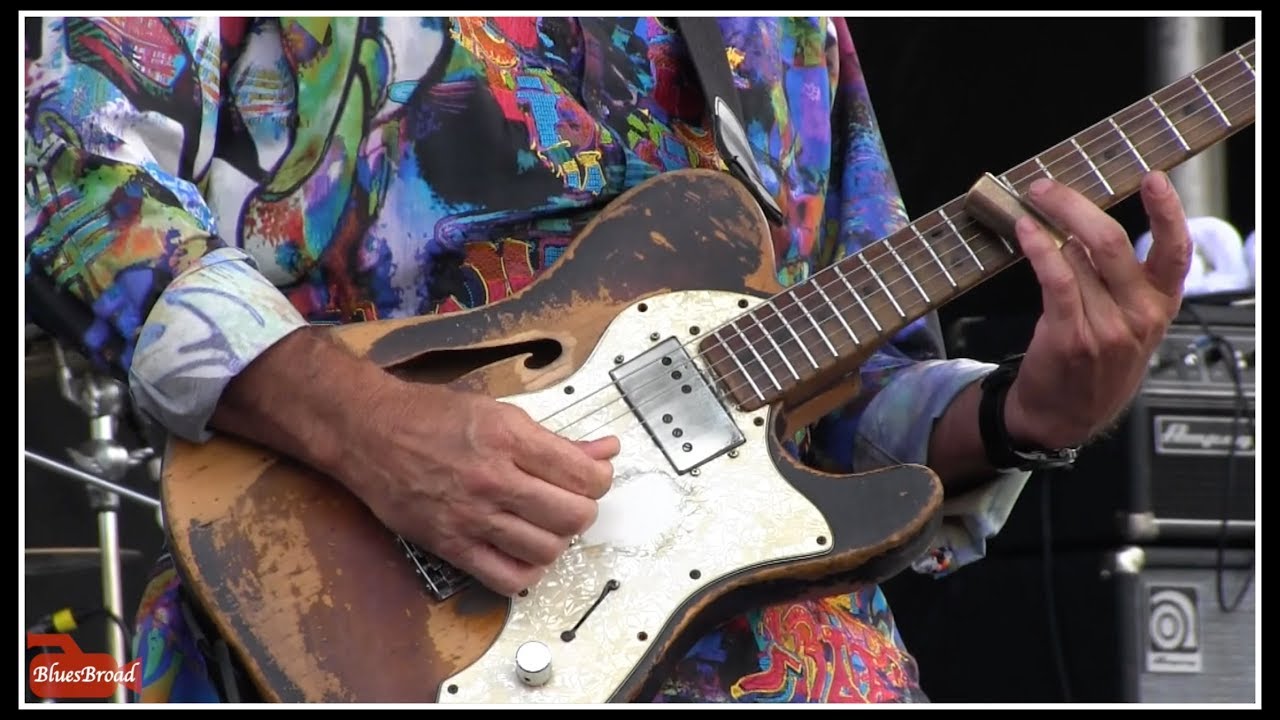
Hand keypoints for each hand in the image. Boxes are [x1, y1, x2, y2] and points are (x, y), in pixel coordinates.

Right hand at [346, 381, 619, 595]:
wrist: (368, 432)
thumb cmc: (429, 415)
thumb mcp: (499, 412)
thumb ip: (555, 439)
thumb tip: (605, 450)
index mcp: (508, 437)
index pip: (583, 474)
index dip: (600, 478)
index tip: (594, 476)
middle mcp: (492, 479)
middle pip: (573, 516)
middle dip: (584, 510)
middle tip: (572, 501)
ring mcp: (471, 516)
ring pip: (546, 549)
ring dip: (557, 540)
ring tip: (546, 524)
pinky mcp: (451, 544)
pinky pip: (507, 578)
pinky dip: (527, 571)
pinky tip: (524, 551)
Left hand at [1005, 172, 1191, 448]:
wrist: (1064, 417)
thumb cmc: (1095, 366)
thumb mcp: (1131, 327)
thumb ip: (1123, 282)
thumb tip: (1088, 228)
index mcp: (1161, 306)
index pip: (1176, 252)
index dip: (1167, 212)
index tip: (1153, 179)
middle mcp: (1140, 316)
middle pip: (1112, 242)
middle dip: (1075, 206)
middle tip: (1046, 189)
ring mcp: (1106, 329)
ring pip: (1078, 258)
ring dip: (1049, 231)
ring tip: (1031, 218)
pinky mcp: (1071, 337)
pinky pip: (1056, 280)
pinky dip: (1039, 250)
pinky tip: (1025, 233)